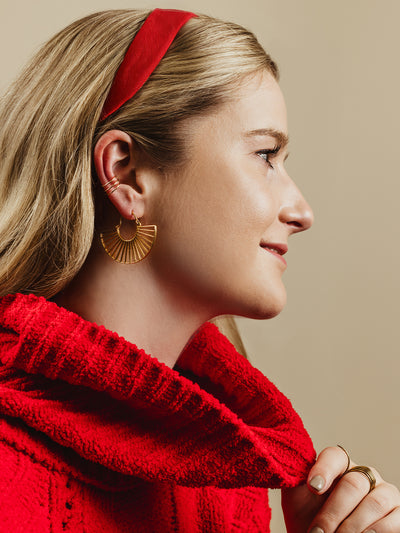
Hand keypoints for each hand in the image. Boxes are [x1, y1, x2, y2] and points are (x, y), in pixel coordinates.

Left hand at [282, 445, 399, 532]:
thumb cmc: (308, 518)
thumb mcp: (296, 498)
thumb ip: (294, 478)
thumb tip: (288, 465)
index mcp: (339, 465)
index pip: (335, 455)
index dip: (324, 469)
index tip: (313, 487)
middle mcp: (364, 474)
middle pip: (353, 484)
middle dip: (333, 512)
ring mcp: (384, 494)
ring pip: (374, 503)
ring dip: (352, 526)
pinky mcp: (398, 515)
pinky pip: (393, 521)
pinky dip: (373, 532)